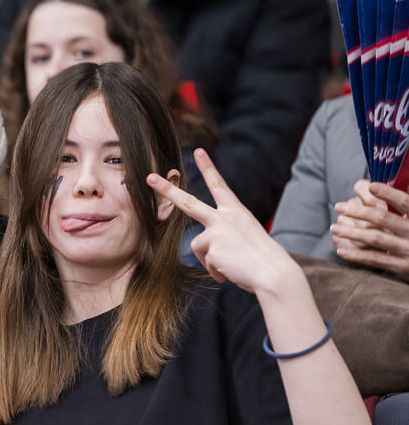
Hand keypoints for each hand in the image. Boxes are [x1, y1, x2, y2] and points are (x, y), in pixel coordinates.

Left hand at [147, 148, 300, 296]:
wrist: (274, 273)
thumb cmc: (263, 259)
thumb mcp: (245, 238)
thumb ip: (225, 237)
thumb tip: (210, 252)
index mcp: (236, 211)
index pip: (219, 185)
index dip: (208, 167)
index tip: (198, 151)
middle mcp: (225, 217)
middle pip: (188, 202)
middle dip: (167, 190)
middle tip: (149, 178)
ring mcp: (216, 231)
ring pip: (197, 245)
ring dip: (210, 260)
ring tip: (230, 267)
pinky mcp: (212, 247)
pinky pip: (206, 262)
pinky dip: (216, 271)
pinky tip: (230, 272)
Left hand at [332, 180, 408, 279]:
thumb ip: (402, 206)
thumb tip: (376, 186)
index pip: (406, 202)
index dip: (389, 193)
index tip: (371, 186)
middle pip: (383, 218)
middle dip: (358, 211)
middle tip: (338, 206)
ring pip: (375, 238)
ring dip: (351, 232)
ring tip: (333, 228)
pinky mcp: (402, 267)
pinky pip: (375, 259)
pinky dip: (356, 255)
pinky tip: (341, 251)